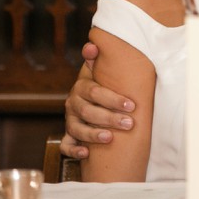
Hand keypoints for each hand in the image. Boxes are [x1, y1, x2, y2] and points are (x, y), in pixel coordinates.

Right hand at [59, 43, 136, 159]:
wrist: (91, 98)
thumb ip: (99, 59)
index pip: (95, 92)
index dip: (113, 99)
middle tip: (129, 123)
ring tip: (110, 138)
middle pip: (88, 111)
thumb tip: (92, 44)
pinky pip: (65, 145)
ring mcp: (70, 120)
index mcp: (83, 87)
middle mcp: (73, 103)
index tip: (132, 105)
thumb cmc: (103, 84)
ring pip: (76, 128)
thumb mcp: (102, 71)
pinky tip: (86, 154)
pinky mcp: (69, 135)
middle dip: (109, 118)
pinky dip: (74, 150)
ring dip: (93, 134)